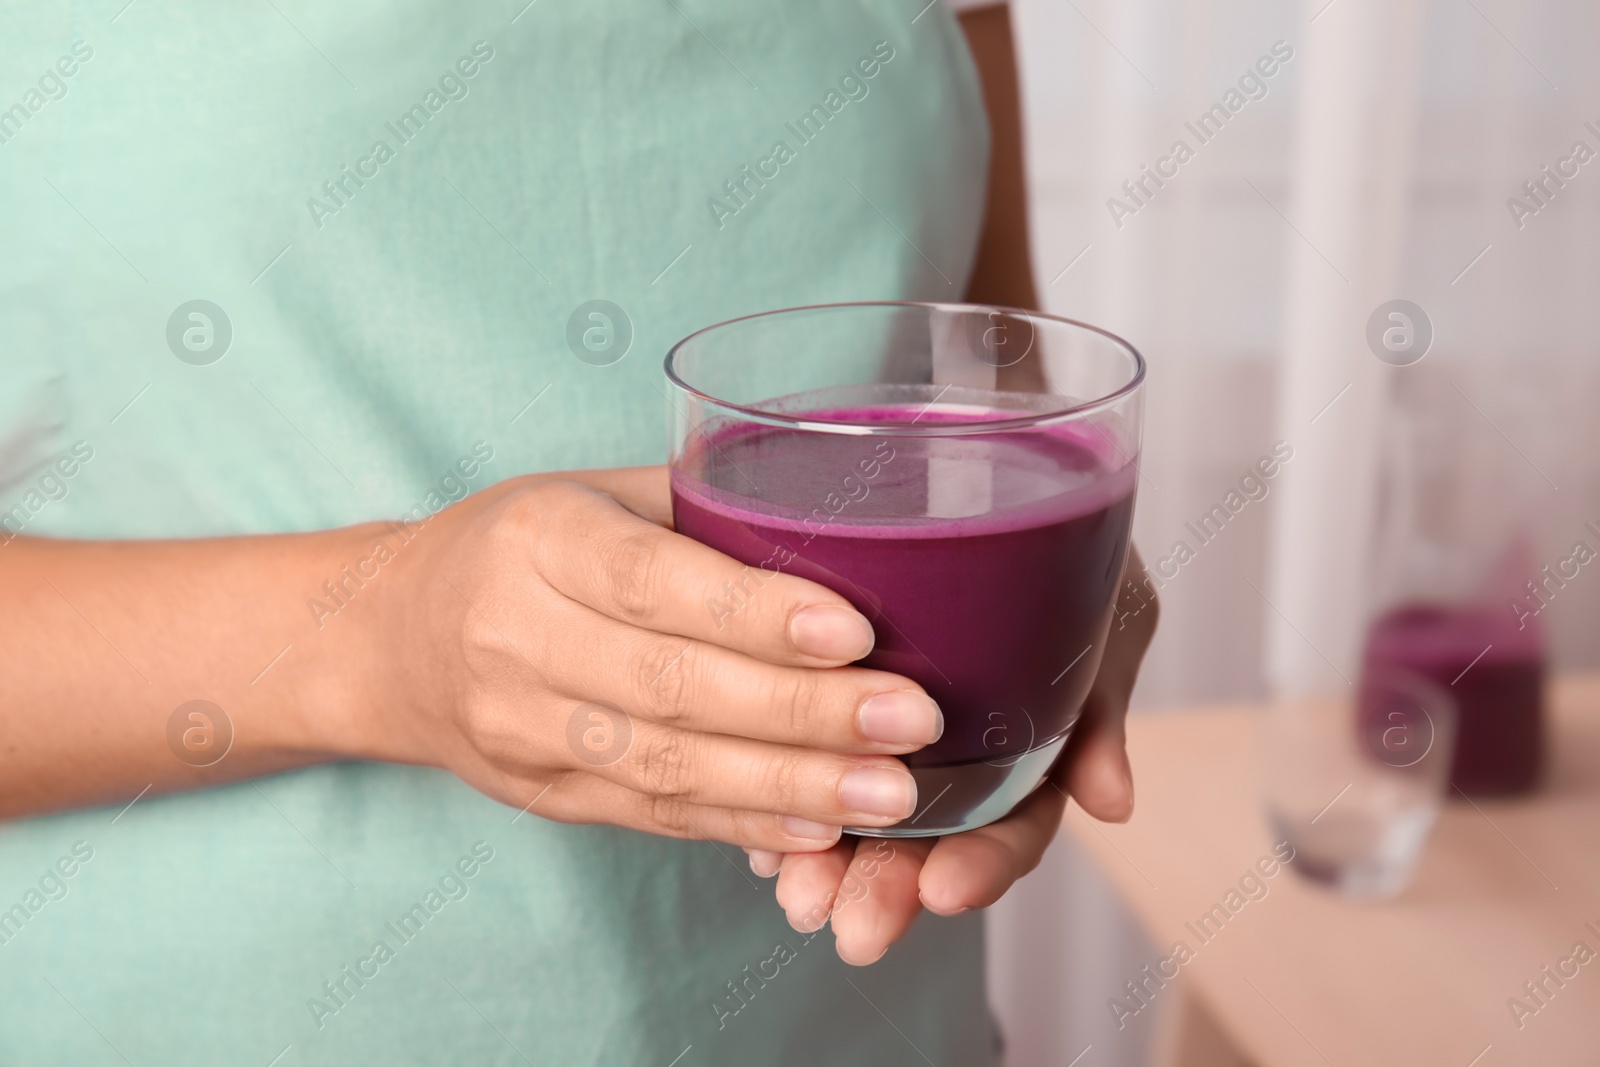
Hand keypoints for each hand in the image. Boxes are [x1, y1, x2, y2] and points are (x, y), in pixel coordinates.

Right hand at [364, 467, 943, 852]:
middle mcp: (516, 638)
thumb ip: (701, 510)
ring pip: (666, 767)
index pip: (654, 583)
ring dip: (788, 785)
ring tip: (890, 793)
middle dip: (803, 711)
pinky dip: (742, 825)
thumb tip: (847, 531)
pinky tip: (820, 827)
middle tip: (912, 721)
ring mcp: (522, 730)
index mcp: (538, 540)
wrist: (386, 638)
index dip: (757, 614)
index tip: (859, 633)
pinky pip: (651, 815)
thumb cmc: (516, 544)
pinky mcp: (542, 794)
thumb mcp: (592, 493)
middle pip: (672, 687)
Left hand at [746, 547, 1157, 963]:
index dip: (985, 861)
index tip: (944, 890)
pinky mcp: (825, 695)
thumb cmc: (1054, 532)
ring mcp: (891, 728)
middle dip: (892, 887)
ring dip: (831, 861)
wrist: (979, 453)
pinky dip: (783, 798)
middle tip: (856, 930)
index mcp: (1028, 741)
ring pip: (859, 808)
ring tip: (796, 896)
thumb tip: (1113, 807)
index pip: (1015, 821)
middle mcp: (958, 748)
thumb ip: (1101, 698)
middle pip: (927, 834)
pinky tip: (758, 833)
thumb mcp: (1102, 601)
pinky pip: (802, 755)